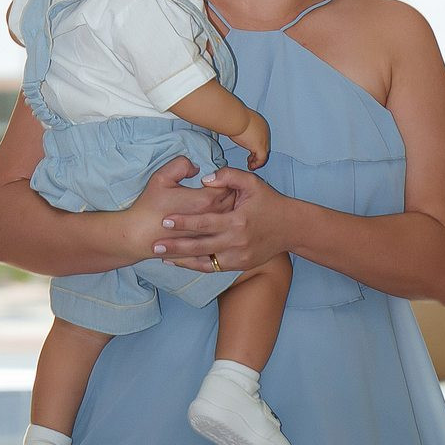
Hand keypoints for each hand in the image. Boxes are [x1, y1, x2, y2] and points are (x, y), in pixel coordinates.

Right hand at [126, 156, 234, 258]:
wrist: (139, 236)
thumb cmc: (149, 206)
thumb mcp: (161, 177)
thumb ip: (181, 165)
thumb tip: (196, 167)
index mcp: (205, 200)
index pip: (228, 185)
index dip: (224, 179)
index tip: (215, 178)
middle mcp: (211, 218)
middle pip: (233, 202)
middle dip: (230, 193)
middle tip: (220, 188)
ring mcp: (210, 234)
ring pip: (229, 219)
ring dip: (228, 210)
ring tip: (217, 204)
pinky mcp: (204, 246)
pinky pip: (221, 234)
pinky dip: (220, 227)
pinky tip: (212, 223)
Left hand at [155, 166, 289, 270]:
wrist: (290, 227)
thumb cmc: (269, 201)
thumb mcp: (252, 182)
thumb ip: (228, 176)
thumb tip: (204, 178)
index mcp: (237, 221)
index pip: (204, 222)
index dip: (183, 222)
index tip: (164, 221)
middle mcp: (236, 242)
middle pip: (199, 246)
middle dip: (175, 246)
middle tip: (154, 245)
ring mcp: (238, 257)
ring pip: (204, 261)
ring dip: (182, 260)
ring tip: (161, 258)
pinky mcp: (239, 265)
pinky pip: (213, 268)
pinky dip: (196, 266)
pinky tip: (180, 263)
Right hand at [234, 109, 269, 170]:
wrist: (236, 118)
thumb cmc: (234, 117)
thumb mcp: (238, 121)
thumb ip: (239, 127)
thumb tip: (232, 128)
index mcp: (260, 123)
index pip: (261, 137)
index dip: (255, 144)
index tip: (249, 149)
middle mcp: (264, 131)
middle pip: (264, 145)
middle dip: (256, 153)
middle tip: (250, 159)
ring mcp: (264, 139)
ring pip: (264, 153)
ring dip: (257, 160)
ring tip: (250, 165)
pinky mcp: (260, 147)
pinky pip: (261, 159)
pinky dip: (257, 164)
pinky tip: (251, 167)